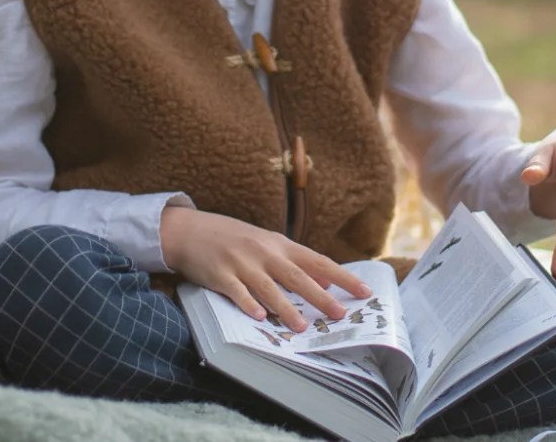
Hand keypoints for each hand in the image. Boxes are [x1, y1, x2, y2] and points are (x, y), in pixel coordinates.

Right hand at [160, 205, 370, 331]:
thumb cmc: (235, 239)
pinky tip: (259, 317)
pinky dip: (248, 304)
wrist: (191, 229)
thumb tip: (327, 282)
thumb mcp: (268, 245)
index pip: (318, 262)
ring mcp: (242, 263)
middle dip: (321, 297)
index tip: (363, 291)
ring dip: (286, 307)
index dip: (342, 277)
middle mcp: (265, 253)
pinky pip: (237, 292)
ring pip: (269, 287)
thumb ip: (295, 263)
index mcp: (281, 245)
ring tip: (303, 326)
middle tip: (340, 314)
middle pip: (298, 277)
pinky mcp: (220, 275)